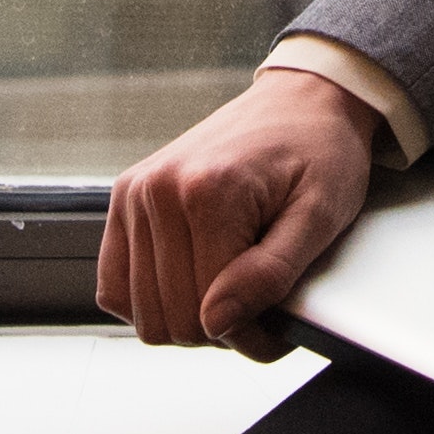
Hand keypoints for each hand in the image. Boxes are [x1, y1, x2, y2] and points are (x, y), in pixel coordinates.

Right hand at [100, 69, 378, 358]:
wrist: (304, 100)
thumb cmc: (320, 153)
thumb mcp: (319, 216)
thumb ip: (270, 274)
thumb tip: (217, 322)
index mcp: (208, 191)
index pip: (210, 314)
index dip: (252, 333)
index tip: (280, 319)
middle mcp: (158, 189)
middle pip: (173, 320)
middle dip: (220, 328)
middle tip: (258, 300)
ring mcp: (134, 193)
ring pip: (141, 314)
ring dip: (187, 317)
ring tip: (228, 288)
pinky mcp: (124, 199)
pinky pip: (113, 288)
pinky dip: (150, 301)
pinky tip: (190, 282)